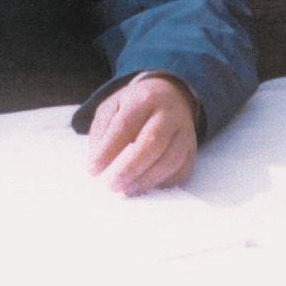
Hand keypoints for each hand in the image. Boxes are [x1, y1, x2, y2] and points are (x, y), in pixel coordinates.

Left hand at [86, 73, 198, 195]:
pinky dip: (163, 183)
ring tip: (127, 190)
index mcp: (144, 98)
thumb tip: (98, 162)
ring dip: (147, 180)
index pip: (125, 125)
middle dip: (130, 168)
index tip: (93, 170)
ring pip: (170, 159)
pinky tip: (146, 187)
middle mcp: (169, 113)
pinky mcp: (192, 149)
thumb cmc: (135, 105)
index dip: (108, 150)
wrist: (171, 95)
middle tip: (112, 185)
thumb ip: (102, 131)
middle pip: (153, 142)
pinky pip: (181, 170)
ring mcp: (185, 132)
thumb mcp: (113, 106)